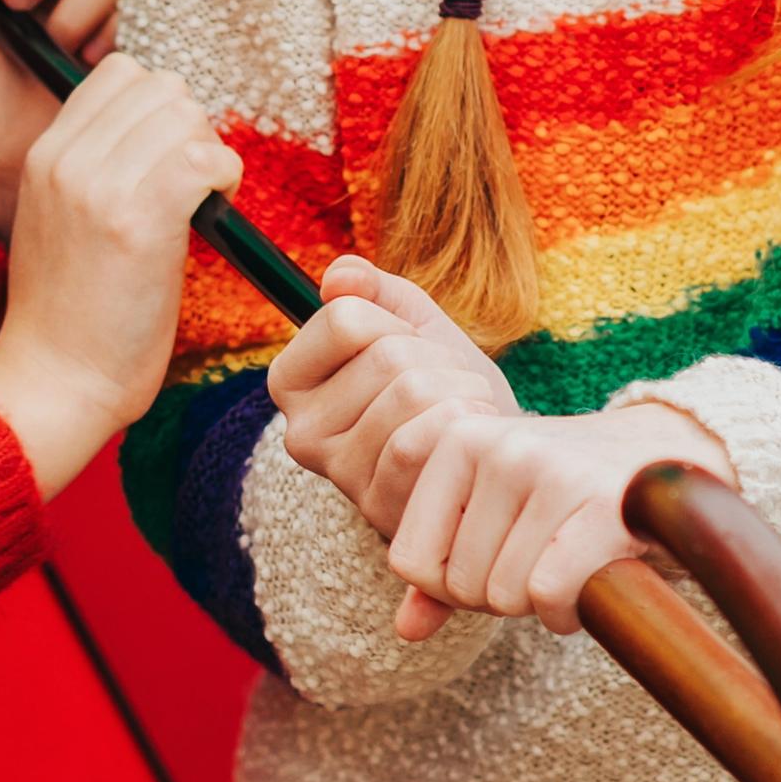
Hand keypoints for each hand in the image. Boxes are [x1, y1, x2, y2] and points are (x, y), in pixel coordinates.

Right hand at [0, 54, 240, 497]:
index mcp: (44, 153)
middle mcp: (66, 159)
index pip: (119, 73)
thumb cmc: (69, 313)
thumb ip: (89, 167)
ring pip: (186, 117)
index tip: (164, 158)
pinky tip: (212, 218)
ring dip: (210, 155)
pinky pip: (206, 161)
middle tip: (191, 185)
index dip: (158, 108)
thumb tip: (155, 133)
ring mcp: (99, 188)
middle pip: (161, 87)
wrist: (55, 381)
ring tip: (202, 204)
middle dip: (190, 128)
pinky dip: (225, 182)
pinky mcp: (139, 224)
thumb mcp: (55, 219)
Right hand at [265, 257, 518, 639]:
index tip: (411, 349)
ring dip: (459, 390)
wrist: (487, 462)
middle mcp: (301, 432)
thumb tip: (339, 275)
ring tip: (463, 410)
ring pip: (411, 393)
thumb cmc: (446, 392)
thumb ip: (376, 291)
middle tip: (447, 386)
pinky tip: (470, 440)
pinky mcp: (379, 506)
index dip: (399, 323)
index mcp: (293, 380)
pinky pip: (423, 440)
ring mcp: (339, 474)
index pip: (345, 317)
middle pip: (386, 356)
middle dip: (438, 359)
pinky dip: (465, 425)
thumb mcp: (414, 328)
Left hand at [382, 401, 738, 637]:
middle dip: (501, 596)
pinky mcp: (600, 503)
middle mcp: (496, 446)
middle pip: (460, 584)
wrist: (668, 458)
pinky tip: (590, 583)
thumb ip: (443, 570)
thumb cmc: (565, 496)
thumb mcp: (492, 516)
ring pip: (504, 594)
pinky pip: (549, 593)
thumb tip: (405, 630)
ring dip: (538, 604)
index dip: (450, 586)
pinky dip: (568, 610)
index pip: (409, 559)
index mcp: (454, 439)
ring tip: (568, 565)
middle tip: (541, 563)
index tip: (494, 561)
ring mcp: (549, 469)